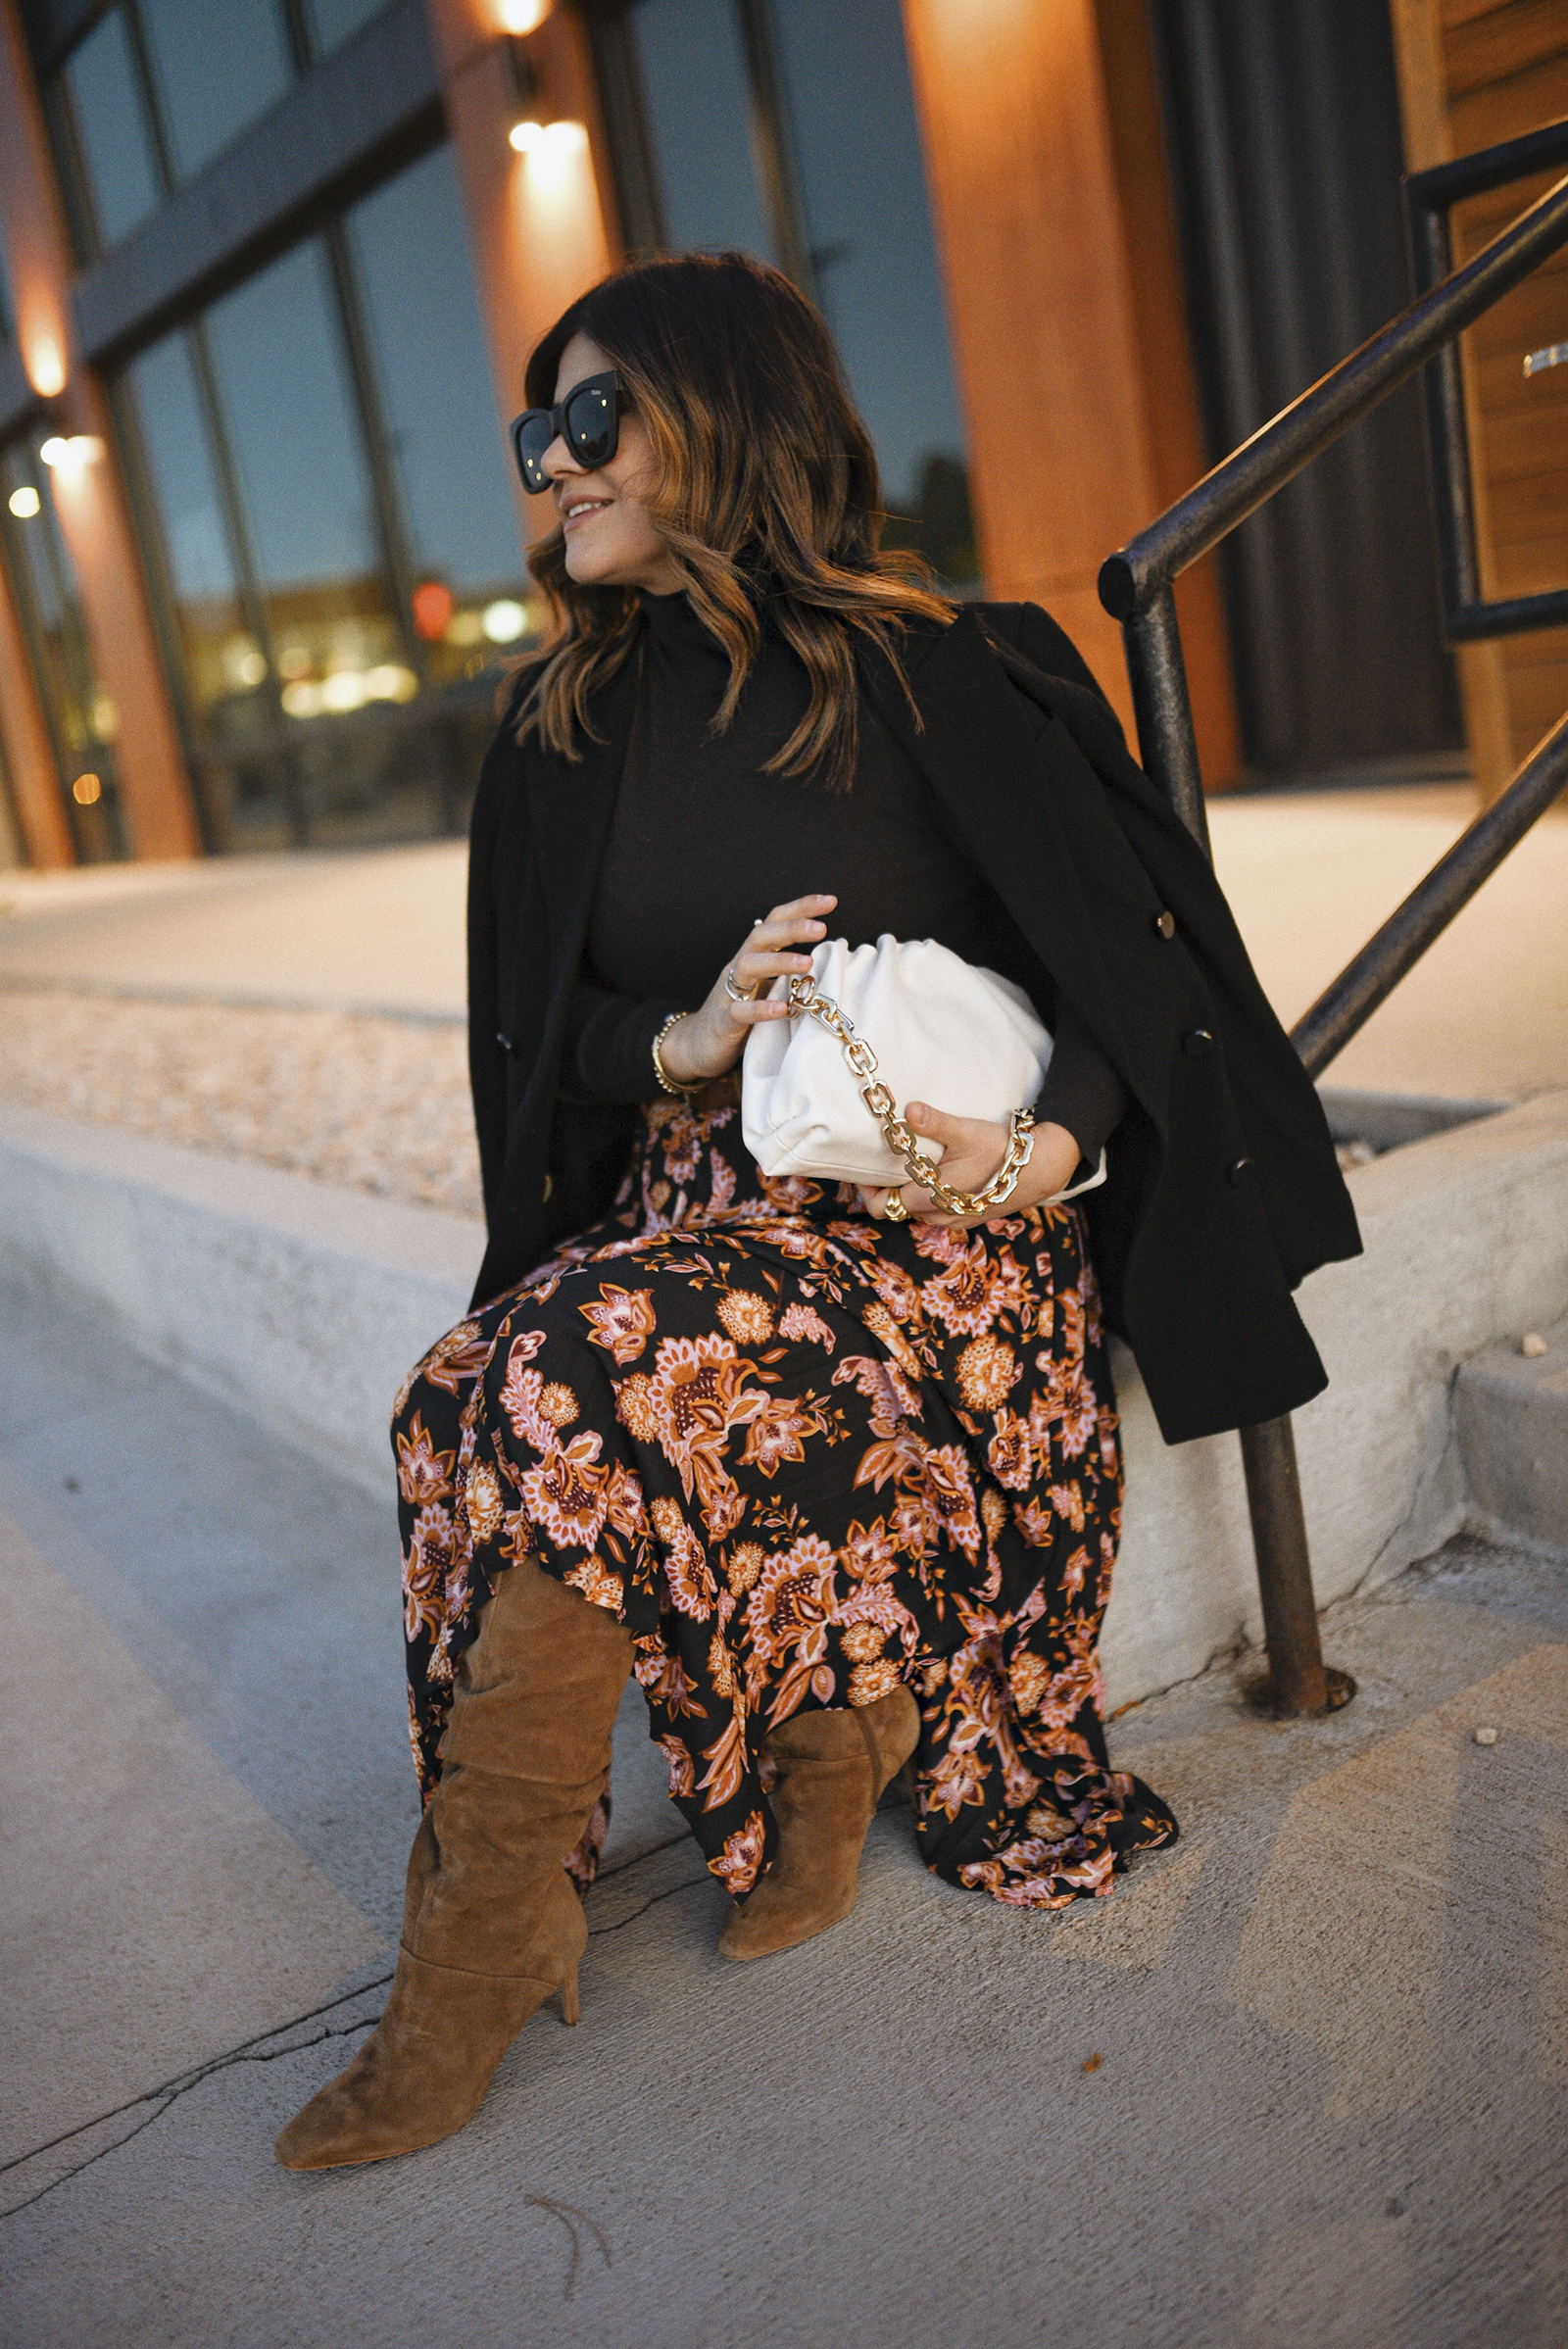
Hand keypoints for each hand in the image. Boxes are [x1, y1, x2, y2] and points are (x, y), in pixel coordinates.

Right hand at [657, 894, 837, 1087]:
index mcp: (753, 957)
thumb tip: (830, 964)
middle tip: (821, 927)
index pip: (775, 923)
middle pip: (761, 936)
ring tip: (808, 962)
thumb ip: (790, 974)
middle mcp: (739, 968)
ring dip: (779, 961)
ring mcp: (729, 993)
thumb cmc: (740, 1016)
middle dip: (792, 928)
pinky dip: (760, 1009)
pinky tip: (781, 1008)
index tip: (831, 900)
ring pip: (749, 966)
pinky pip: (739, 1011)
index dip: (801, 908)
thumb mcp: (766, 988)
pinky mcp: (723, 1022)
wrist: (698, 1047)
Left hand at [860, 1105, 1082, 1227]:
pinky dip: (928, 1199)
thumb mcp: (966, 1131)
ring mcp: (955, 1221)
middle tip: (879, 1166)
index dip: (865, 1191)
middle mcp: (938, 1217)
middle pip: (895, 1211)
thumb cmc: (1000, 1151)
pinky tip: (935, 1177)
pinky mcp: (969, 1218)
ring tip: (905, 1169)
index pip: (880, 1207)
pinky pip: (936, 1214)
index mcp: (928, 1200)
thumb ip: (935, 1122)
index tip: (861, 1169)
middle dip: (884, 1191)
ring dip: (907, 1195)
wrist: (1041, 1170)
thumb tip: (909, 1110)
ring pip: (916, 1214)